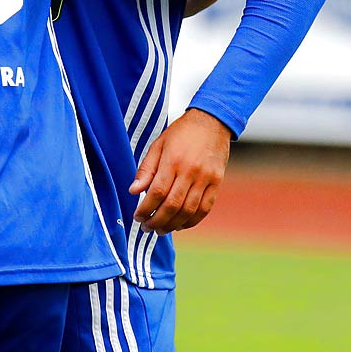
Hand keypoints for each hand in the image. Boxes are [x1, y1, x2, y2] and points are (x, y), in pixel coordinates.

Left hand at [129, 108, 231, 233]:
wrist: (213, 121)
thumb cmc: (181, 133)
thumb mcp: (158, 145)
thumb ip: (146, 169)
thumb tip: (133, 191)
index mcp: (173, 160)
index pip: (157, 192)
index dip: (145, 209)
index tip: (137, 217)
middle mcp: (191, 171)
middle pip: (172, 205)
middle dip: (157, 221)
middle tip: (147, 228)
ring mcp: (206, 178)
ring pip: (189, 211)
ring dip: (173, 225)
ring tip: (161, 230)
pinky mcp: (217, 182)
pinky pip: (205, 208)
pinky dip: (192, 221)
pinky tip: (180, 225)